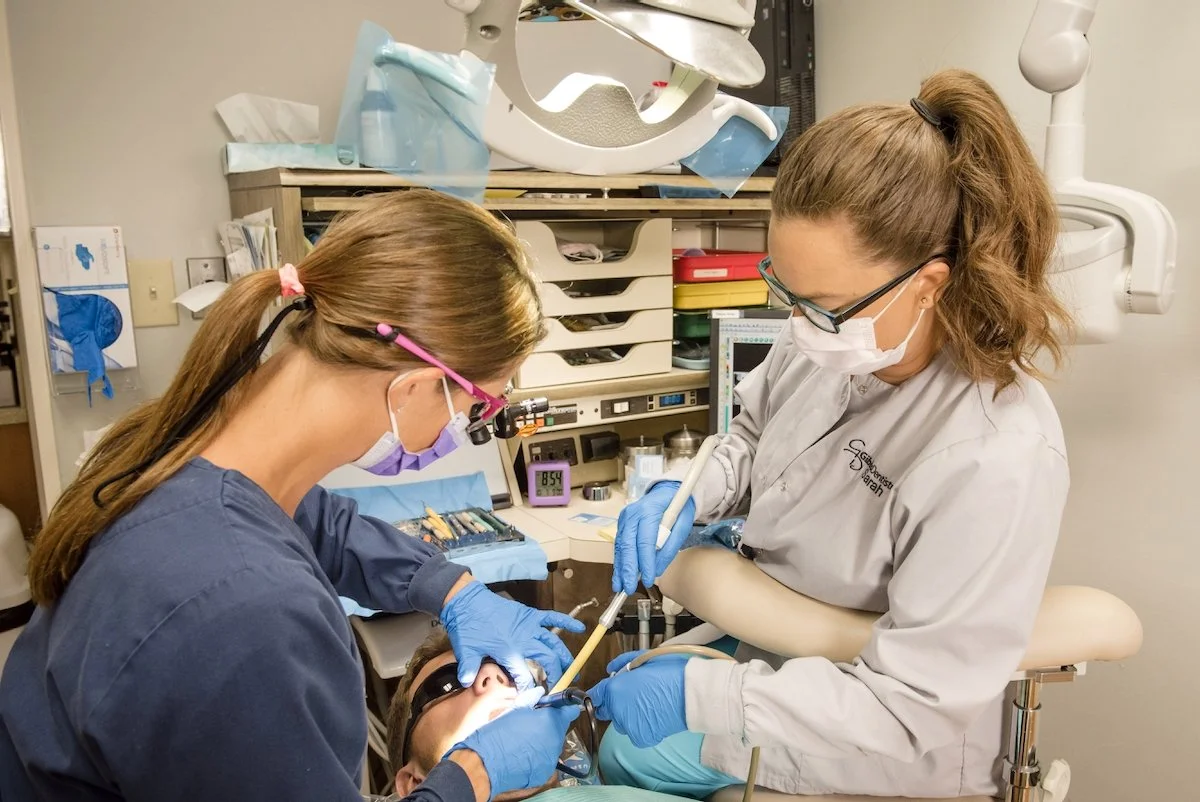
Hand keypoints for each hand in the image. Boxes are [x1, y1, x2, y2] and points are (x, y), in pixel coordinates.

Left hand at [440, 581, 584, 689]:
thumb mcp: (466, 650)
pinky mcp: (530, 614)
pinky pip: (552, 618)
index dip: (530, 688)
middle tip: (559, 685)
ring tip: (573, 668)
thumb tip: (468, 683)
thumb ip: (469, 668)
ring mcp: (529, 626)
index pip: (525, 676)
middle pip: (547, 660)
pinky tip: (579, 628)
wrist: (468, 601)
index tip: (533, 696)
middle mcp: (524, 640)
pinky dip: (566, 621)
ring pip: (553, 643)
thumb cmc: (468, 626)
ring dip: (564, 656)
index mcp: (509, 651)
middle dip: (556, 674)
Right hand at [451, 696, 579, 798]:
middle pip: (558, 729)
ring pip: (552, 745)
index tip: (558, 708)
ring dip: (543, 742)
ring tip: (523, 742)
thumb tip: (540, 693)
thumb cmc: (498, 733)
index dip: (564, 708)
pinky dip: (537, 756)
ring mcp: (551, 758)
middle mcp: (555, 740)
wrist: (486, 762)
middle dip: (548, 726)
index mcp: (550, 721)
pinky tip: (522, 755)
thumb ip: (531, 700)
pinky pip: (545, 759)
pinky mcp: (545, 772)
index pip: (569, 711)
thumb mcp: (514, 710)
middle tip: (530, 725)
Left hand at [588, 651, 688, 747]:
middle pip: (606, 711)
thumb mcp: (643, 659)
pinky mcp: (641, 738)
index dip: (596, 695)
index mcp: (614, 689)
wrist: (690, 693)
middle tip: (632, 698)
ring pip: (620, 723)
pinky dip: (641, 727)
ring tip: (648, 706)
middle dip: (614, 705)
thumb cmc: (669, 671)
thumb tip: (610, 669)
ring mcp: (628, 726)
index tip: (600, 696)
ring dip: (628, 717)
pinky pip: (634, 733)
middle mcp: (617, 710)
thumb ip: (621, 663)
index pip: (594, 696)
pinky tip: (654, 716)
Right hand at [612, 481, 696, 594]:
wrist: (668, 490)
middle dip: (627, 569)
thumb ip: (670, 547)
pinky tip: (619, 574)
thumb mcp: (683, 525)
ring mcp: (625, 517)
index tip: (648, 579)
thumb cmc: (678, 506)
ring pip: (620, 546)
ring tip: (620, 586)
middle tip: (628, 588)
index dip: (645, 562)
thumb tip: (657, 569)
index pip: (645, 541)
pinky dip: (620, 560)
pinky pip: (620, 544)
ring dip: (619, 568)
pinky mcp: (623, 523)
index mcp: (649, 510)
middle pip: (627, 545)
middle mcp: (632, 513)